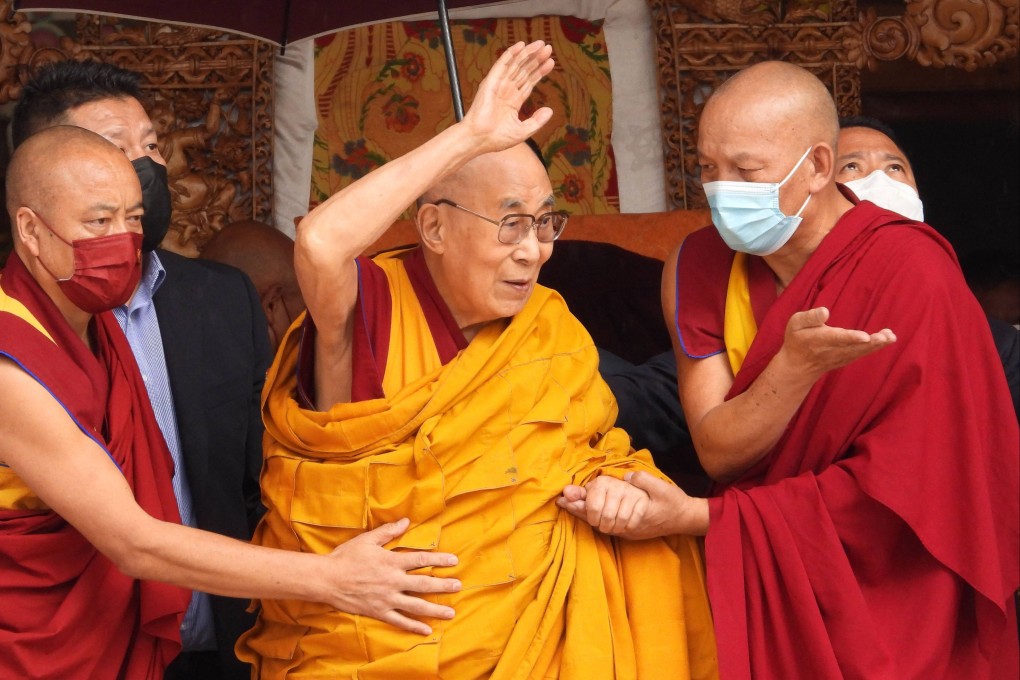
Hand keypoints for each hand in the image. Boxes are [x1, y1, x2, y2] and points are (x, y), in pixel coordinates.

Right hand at [325, 518, 460, 634]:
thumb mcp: (368, 540)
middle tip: (458, 586)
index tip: (454, 561)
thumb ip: (389, 532)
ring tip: (451, 613)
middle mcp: (393, 581)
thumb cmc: (346, 557)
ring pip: (416, 605)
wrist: (327, 579)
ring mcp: (387, 598)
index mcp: (392, 561)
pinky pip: (399, 621)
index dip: (439, 559)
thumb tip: (406, 521)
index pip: (421, 559)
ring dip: (435, 609)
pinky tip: (427, 630)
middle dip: (443, 585)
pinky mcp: (379, 612)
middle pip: (424, 583)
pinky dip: (413, 626)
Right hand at [462, 40, 554, 153]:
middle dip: (536, 59)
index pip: (529, 81)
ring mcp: (499, 85)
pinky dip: (512, 54)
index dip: (540, 71)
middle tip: (549, 48)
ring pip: (516, 64)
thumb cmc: (497, 138)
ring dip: (528, 53)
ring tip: (541, 44)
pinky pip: (503, 64)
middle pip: (524, 70)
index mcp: (513, 101)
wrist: (480, 139)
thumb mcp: (523, 131)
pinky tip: (522, 45)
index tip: (550, 62)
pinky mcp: (491, 81)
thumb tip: (550, 110)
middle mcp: (506, 90)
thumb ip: (537, 121)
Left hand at [558, 472, 709, 538]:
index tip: (565, 497)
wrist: (685, 519)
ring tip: (567, 504)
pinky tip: (583, 510)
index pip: (600, 512)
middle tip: (562, 499)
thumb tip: (627, 477)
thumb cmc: (674, 503)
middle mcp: (626, 527)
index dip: (582, 505)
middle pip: (595, 520)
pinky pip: (606, 526)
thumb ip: (643, 482)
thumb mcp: (661, 489)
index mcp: (632, 516)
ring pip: (599, 525)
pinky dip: (592, 518)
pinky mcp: (628, 531)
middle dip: (579, 510)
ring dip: (584, 515)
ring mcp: (627, 531)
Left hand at [563, 476, 649, 534]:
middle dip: (604, 526)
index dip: (592, 518)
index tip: (594, 518)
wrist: (634, 499)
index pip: (592, 508)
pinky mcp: (642, 501)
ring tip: (614, 524)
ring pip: (620, 520)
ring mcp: (630, 492)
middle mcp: (615, 484)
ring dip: (616, 528)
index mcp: (600, 482)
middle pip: (606, 517)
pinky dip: (627, 527)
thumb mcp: (592, 499)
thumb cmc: (607, 500)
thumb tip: (562, 497)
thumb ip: (577, 499)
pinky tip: (625, 524)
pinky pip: (632, 522)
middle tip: (605, 523)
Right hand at [779, 307, 895, 380]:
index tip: (865, 337)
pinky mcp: (848, 358)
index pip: (837, 338)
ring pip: (861, 351)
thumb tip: (825, 311)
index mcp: (820, 340)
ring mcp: (842, 356)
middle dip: (871, 343)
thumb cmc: (797, 340)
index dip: (851, 338)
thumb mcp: (795, 324)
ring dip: (877, 344)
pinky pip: (863, 353)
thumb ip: (810, 317)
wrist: (798, 366)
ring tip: (890, 336)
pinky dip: (876, 346)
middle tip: (886, 337)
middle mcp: (833, 350)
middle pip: (854, 347)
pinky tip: (887, 338)